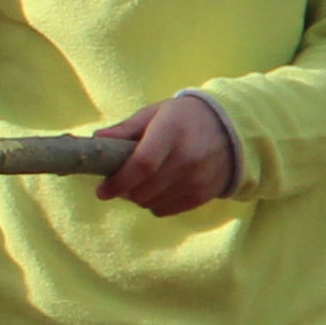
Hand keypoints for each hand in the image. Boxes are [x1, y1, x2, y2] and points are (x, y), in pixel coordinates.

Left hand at [94, 92, 239, 214]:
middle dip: (124, 191)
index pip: (143, 164)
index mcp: (171, 132)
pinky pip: (166, 210)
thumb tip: (96, 140)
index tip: (102, 190)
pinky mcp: (204, 195)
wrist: (229, 128)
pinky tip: (157, 188)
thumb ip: (125, 129)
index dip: (119, 181)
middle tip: (118, 182)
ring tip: (140, 181)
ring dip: (138, 197)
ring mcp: (198, 179)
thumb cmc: (182, 118)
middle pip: (144, 190)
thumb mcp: (154, 114)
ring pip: (152, 203)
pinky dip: (154, 204)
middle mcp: (188, 158)